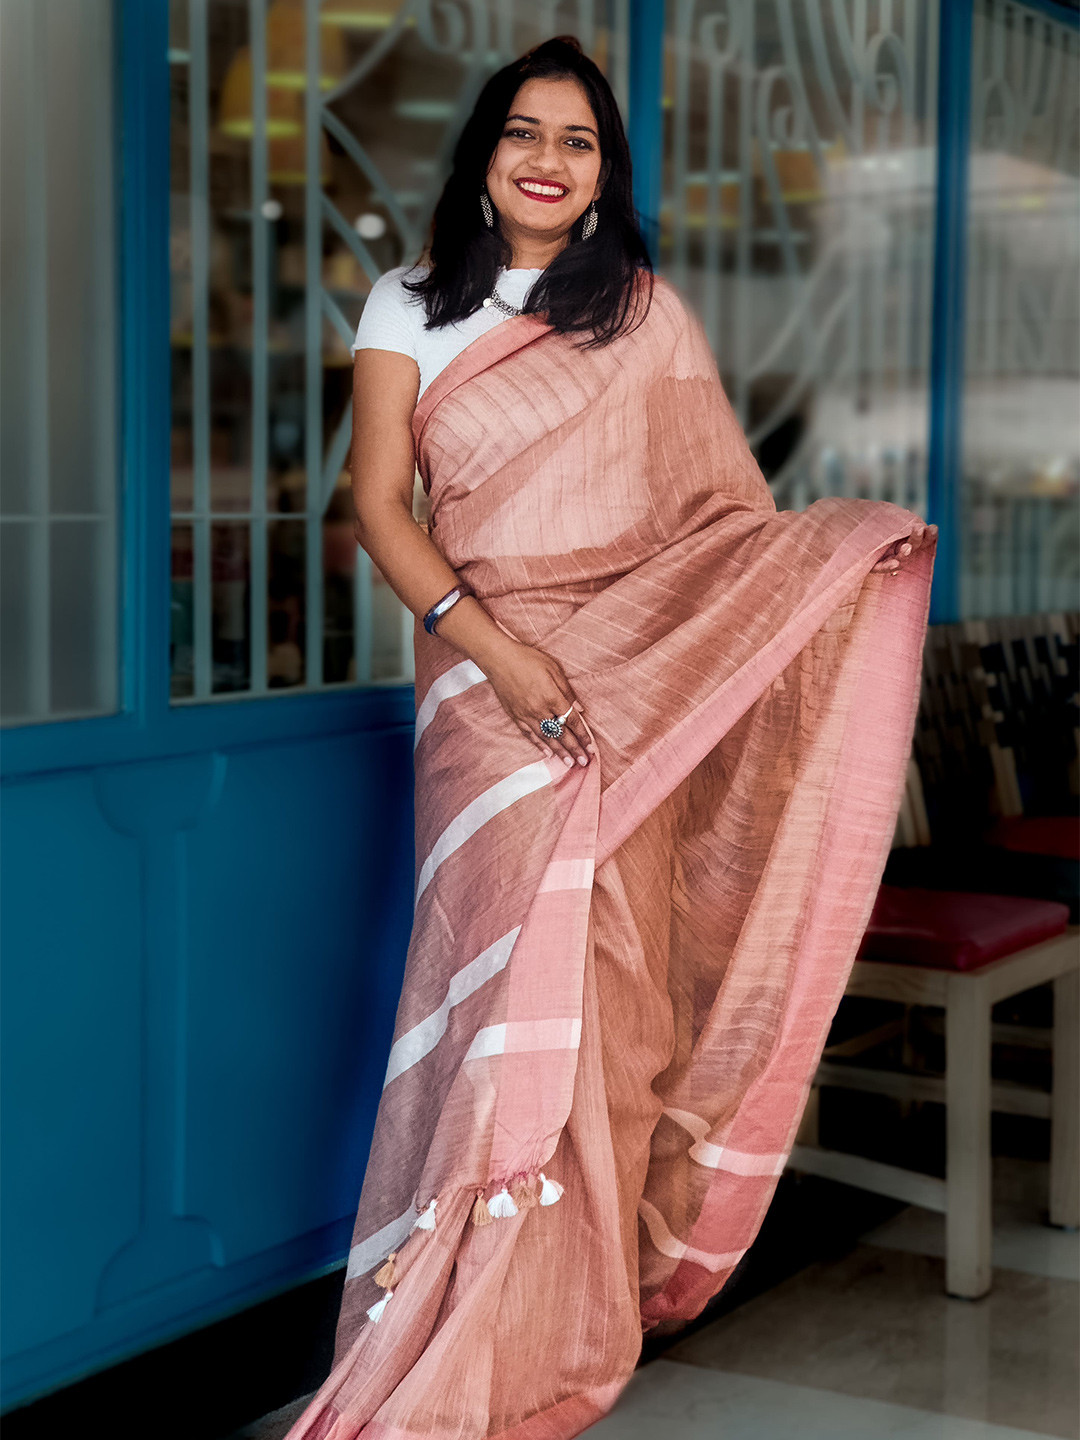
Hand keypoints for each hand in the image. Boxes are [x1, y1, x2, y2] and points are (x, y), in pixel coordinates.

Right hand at [480, 638, 591, 767]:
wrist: (498, 659)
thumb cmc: (528, 659)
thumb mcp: (553, 668)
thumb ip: (567, 691)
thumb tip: (580, 709)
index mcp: (552, 697)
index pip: (572, 721)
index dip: (583, 735)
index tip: (591, 747)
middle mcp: (539, 710)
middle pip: (561, 733)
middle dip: (574, 749)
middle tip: (584, 762)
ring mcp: (526, 715)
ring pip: (546, 738)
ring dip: (559, 752)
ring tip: (569, 763)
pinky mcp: (515, 716)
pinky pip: (529, 735)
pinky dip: (539, 745)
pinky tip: (548, 754)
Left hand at [871, 519, 937, 574]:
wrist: (856, 541)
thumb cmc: (876, 527)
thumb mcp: (888, 522)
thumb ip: (900, 522)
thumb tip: (908, 513)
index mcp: (908, 540)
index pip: (923, 539)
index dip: (929, 535)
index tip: (933, 528)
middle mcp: (901, 552)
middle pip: (913, 548)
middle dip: (917, 539)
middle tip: (919, 528)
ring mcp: (890, 560)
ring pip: (901, 560)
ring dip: (905, 554)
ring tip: (906, 547)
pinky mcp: (876, 566)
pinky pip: (883, 568)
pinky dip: (889, 566)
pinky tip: (895, 563)